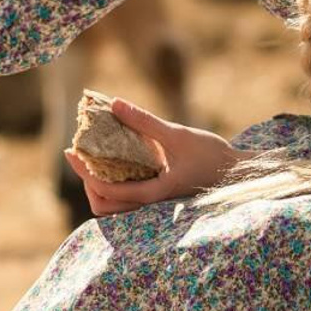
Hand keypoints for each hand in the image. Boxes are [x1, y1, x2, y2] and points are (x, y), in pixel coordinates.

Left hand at [62, 98, 248, 216]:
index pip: (107, 192)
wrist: (240, 174)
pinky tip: (114, 158)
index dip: (84, 173)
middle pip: (105, 206)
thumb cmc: (212, 156)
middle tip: (78, 153)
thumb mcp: (178, 135)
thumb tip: (114, 103)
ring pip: (115, 207)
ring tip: (93, 156)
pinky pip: (128, 197)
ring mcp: (155, 204)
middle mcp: (151, 205)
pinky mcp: (160, 198)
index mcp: (154, 194)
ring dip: (100, 185)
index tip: (71, 151)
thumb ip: (145, 122)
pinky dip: (115, 182)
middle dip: (88, 182)